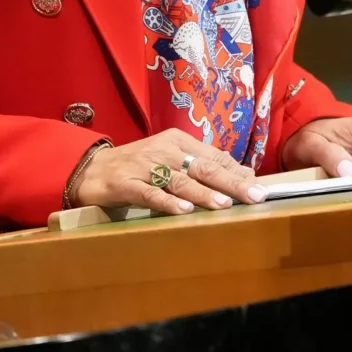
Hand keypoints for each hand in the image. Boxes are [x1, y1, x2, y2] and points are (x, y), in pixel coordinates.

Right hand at [73, 132, 267, 214]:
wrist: (92, 169)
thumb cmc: (138, 166)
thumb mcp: (169, 159)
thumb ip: (200, 166)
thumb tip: (241, 177)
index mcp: (177, 141)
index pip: (213, 156)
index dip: (237, 171)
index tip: (259, 186)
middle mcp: (163, 150)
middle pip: (203, 167)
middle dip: (231, 182)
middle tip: (254, 196)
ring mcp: (143, 166)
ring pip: (179, 180)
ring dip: (203, 193)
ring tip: (224, 205)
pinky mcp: (125, 183)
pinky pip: (149, 193)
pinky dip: (166, 202)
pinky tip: (182, 210)